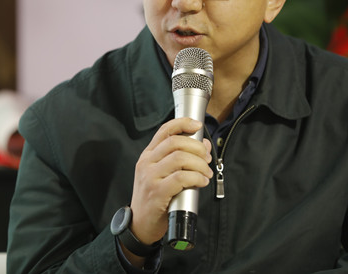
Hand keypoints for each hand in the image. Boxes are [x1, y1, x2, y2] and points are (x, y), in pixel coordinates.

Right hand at [129, 118, 212, 246]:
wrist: (140, 224)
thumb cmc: (154, 198)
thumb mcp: (164, 174)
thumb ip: (182, 158)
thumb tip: (204, 144)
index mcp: (148, 155)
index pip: (164, 130)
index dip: (183, 124)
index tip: (197, 125)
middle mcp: (147, 163)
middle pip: (175, 142)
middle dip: (197, 148)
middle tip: (206, 159)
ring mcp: (150, 177)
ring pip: (180, 158)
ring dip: (199, 164)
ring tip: (206, 173)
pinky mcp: (156, 192)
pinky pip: (181, 178)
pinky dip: (196, 177)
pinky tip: (201, 182)